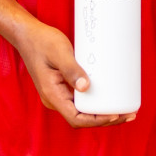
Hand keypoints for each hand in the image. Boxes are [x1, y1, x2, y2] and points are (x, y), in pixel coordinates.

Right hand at [13, 20, 133, 128]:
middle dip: (106, 120)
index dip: (97, 121)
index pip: (76, 118)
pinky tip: (111, 98)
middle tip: (129, 114)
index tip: (116, 115)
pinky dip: (97, 103)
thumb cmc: (41, 42)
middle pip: (83, 118)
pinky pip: (82, 101)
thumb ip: (71, 69)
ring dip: (103, 113)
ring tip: (124, 109)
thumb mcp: (59, 52)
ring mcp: (59, 94)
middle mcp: (55, 99)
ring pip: (83, 111)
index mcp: (52, 95)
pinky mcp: (64, 87)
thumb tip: (85, 87)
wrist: (27, 35)